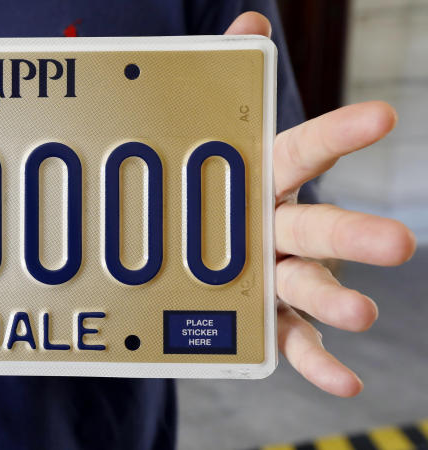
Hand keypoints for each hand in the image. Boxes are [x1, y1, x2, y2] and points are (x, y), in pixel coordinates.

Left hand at [227, 12, 415, 396]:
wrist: (210, 242)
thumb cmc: (223, 183)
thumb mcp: (217, 137)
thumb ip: (232, 80)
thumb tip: (247, 23)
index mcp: (270, 178)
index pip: (306, 150)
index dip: (341, 134)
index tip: (381, 116)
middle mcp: (284, 227)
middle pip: (322, 228)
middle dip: (357, 235)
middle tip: (401, 244)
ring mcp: (282, 274)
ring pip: (314, 286)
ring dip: (340, 300)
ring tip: (363, 315)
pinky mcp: (270, 317)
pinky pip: (293, 339)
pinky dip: (317, 360)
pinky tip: (344, 380)